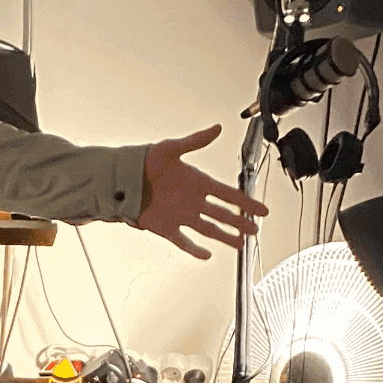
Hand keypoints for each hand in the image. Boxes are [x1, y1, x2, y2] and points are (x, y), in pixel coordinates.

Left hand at [137, 125, 266, 258]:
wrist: (120, 179)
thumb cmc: (143, 161)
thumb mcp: (171, 149)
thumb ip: (195, 141)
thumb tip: (217, 128)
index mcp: (198, 182)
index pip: (229, 195)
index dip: (247, 203)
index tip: (262, 210)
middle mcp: (192, 200)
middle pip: (223, 214)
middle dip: (241, 222)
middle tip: (255, 230)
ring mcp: (180, 215)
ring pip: (209, 229)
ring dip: (225, 237)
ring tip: (240, 245)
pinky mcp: (166, 228)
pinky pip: (184, 241)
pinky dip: (194, 249)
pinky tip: (206, 254)